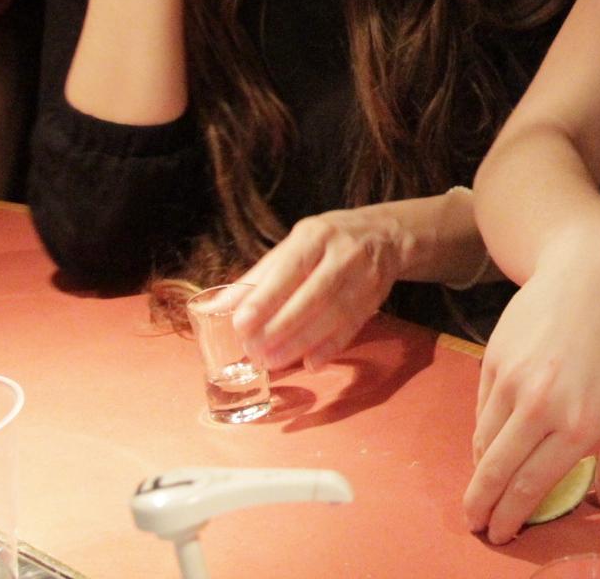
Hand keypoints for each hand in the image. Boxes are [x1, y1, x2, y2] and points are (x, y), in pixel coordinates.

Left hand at [230, 205, 409, 371]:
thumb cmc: (327, 242)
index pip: (289, 269)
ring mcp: (365, 277)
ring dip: (301, 343)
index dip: (265, 298)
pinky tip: (310, 363)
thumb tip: (214, 306)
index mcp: (316, 236)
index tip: (240, 324)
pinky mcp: (376, 299)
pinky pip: (352, 328)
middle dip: (281, 327)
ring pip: (333, 315)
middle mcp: (344, 254)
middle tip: (254, 350)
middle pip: (313, 296)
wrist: (386, 236)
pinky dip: (330, 348)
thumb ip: (257, 277)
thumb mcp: (293, 246)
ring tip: (272, 361)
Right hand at [463, 228, 599, 543]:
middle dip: (482, 507)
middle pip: (496, 472)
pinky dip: (482, 433)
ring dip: (477, 473)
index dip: (512, 516)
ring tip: (478, 493)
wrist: (593, 270)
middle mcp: (541, 406)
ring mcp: (511, 382)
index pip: (531, 485)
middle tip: (476, 525)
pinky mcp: (492, 360)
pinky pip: (481, 410)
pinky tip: (490, 444)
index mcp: (581, 422)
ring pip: (482, 443)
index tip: (502, 535)